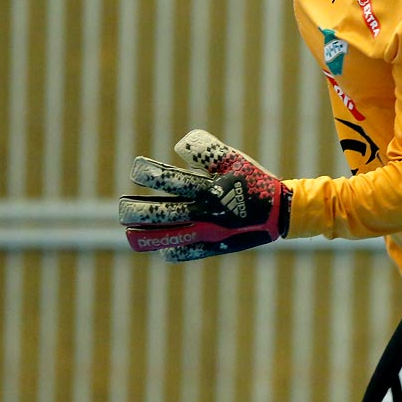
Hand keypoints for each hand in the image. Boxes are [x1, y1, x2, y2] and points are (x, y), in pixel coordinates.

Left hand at [119, 129, 291, 261]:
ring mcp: (207, 232)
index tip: (136, 170)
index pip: (170, 179)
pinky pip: (185, 252)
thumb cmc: (253, 179)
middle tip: (122, 209)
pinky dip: (170, 250)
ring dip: (146, 235)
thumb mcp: (232, 157)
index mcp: (208, 188)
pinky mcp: (213, 247)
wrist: (279, 212)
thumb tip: (176, 149)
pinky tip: (161, 246)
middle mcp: (204, 212)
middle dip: (137, 210)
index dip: (149, 174)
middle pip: (161, 213)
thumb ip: (204, 149)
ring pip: (168, 235)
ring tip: (130, 233)